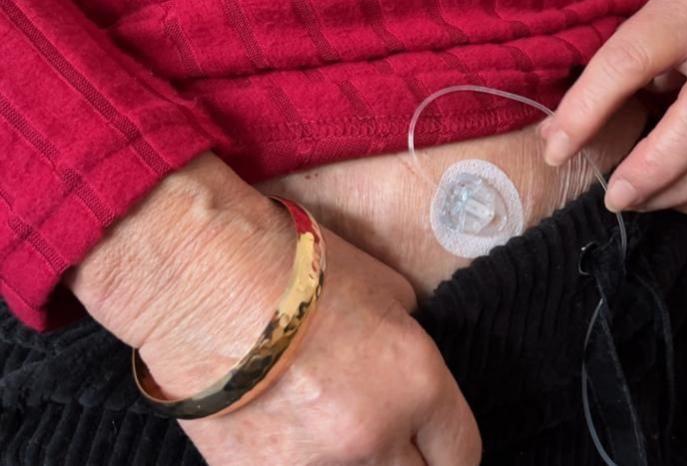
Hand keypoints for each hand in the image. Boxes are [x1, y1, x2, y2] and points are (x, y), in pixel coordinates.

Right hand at [69, 154, 480, 464]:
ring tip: (340, 443)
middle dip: (412, 464)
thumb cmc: (294, 264)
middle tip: (396, 449)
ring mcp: (311, 465)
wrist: (200, 274)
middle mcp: (372, 436)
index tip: (439, 449)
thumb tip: (407, 362)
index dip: (453, 452)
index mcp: (416, 384)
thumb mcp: (383, 289)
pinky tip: (298, 446)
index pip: (462, 452)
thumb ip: (407, 339)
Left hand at [540, 0, 686, 214]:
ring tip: (641, 201)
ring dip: (682, 190)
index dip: (589, 108)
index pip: (633, 58)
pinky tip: (680, 200)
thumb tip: (556, 144)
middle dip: (655, 166)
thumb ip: (604, 79)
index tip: (557, 151)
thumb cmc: (684, 24)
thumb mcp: (641, 29)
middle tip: (616, 196)